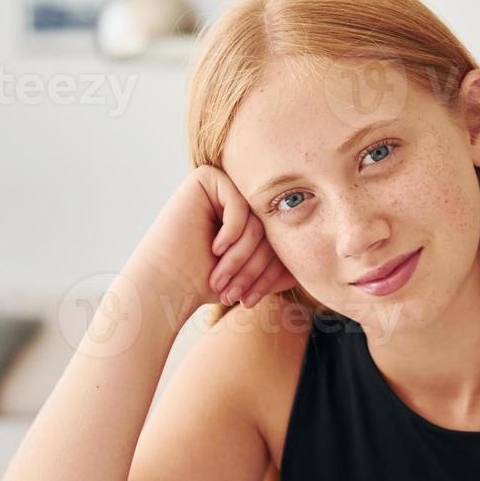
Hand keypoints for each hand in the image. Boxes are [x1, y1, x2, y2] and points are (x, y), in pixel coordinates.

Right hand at [129, 165, 295, 316]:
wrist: (165, 285)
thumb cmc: (203, 283)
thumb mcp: (253, 276)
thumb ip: (281, 264)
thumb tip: (314, 263)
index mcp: (247, 217)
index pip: (278, 240)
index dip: (270, 272)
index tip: (251, 301)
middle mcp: (235, 198)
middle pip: (271, 229)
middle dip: (256, 267)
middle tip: (238, 296)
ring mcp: (221, 185)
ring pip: (259, 220)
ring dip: (243, 256)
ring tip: (222, 278)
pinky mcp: (206, 178)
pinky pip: (241, 205)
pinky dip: (232, 233)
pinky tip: (213, 248)